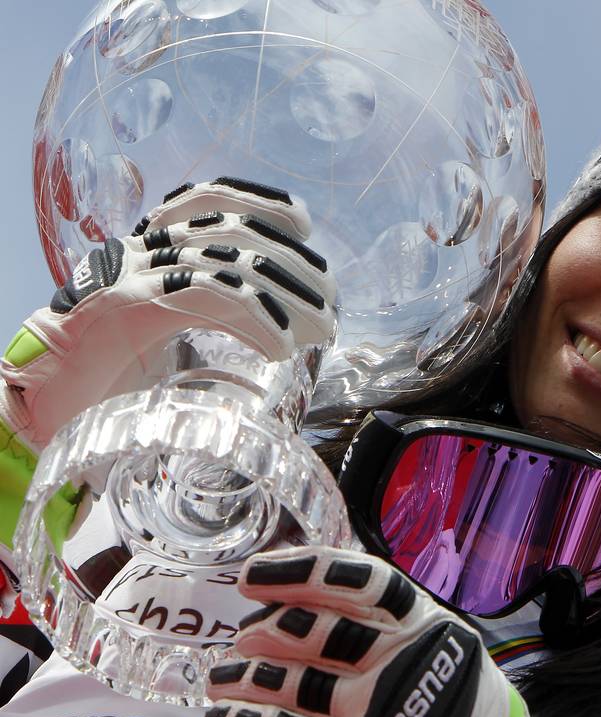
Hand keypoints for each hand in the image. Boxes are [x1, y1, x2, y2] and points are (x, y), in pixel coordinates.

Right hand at [0, 177, 335, 452]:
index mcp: (147, 248)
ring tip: (320, 331)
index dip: (259, 201)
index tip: (302, 225)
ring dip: (286, 297)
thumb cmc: (102, 374)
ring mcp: (131, 274)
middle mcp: (138, 251)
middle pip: (232, 233)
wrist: (39, 401)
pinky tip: (280, 347)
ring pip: (227, 264)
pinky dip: (254, 319)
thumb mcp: (160, 331)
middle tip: (330, 302)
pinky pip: (205, 296)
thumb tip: (276, 318)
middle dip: (291, 266)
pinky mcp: (127, 307)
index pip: (207, 199)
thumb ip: (202, 311)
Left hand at [205, 546, 528, 716]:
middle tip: (244, 632)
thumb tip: (286, 590)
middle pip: (333, 634)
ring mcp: (384, 705)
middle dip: (277, 628)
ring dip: (254, 678)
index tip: (255, 576)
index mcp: (420, 622)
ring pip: (307, 688)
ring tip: (224, 676)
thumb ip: (371, 610)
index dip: (307, 573)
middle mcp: (405, 662)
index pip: (366, 583)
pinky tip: (229, 713)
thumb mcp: (420, 630)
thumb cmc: (436, 673)